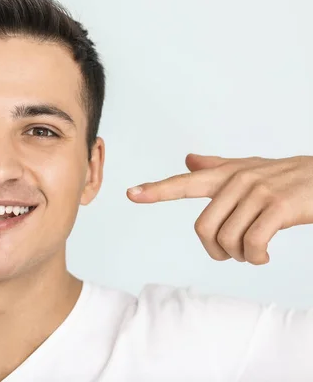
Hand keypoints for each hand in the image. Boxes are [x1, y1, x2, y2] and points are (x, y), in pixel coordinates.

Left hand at [127, 154, 312, 264]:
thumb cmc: (286, 178)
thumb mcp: (250, 169)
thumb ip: (217, 167)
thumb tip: (188, 160)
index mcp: (225, 175)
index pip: (184, 182)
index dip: (157, 190)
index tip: (131, 194)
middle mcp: (237, 181)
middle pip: (203, 228)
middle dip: (215, 250)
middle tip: (232, 253)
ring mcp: (258, 193)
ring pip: (227, 239)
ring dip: (238, 256)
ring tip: (253, 252)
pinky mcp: (278, 207)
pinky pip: (252, 243)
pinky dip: (255, 257)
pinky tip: (263, 255)